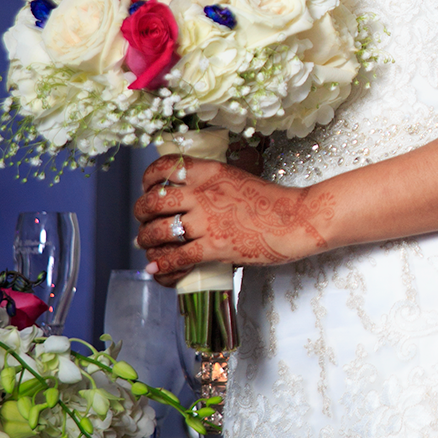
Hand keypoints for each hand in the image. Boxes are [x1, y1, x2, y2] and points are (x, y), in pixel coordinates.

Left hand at [133, 156, 329, 284]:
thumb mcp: (237, 178)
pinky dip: (162, 266)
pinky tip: (156, 269)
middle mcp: (203, 192)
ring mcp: (208, 220)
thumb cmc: (271, 202)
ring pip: (158, 231)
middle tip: (144, 222)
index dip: (148, 179)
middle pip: (152, 201)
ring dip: (147, 241)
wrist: (296, 220)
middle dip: (141, 214)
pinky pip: (177, 257)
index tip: (147, 189)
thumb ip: (210, 184)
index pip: (164, 168)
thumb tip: (185, 198)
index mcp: (209, 171)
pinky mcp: (215, 247)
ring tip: (148, 246)